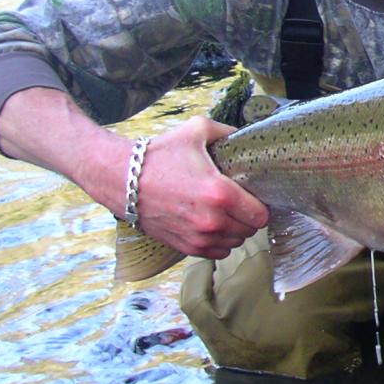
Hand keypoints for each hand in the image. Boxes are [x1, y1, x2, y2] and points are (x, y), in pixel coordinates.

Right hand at [0, 89, 266, 260]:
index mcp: (220, 193)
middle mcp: (211, 221)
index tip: (256, 196)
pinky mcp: (184, 247)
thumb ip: (227, 132)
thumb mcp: (197, 130)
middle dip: (249, 217)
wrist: (121, 180)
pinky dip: (220, 242)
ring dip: (235, 231)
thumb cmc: (159, 154)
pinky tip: (213, 226)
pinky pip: (216, 252)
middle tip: (241, 202)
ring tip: (227, 214)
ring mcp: (197, 237)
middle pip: (249, 230)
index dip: (261, 205)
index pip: (260, 215)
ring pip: (234, 243)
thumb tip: (244, 135)